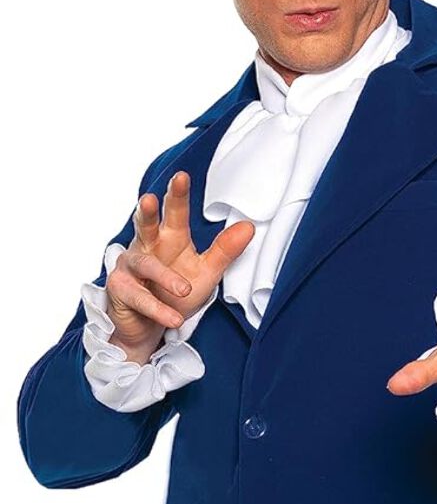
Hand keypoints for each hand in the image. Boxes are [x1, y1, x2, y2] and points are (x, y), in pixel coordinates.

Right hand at [106, 171, 254, 358]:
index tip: (182, 176)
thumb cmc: (173, 293)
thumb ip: (224, 251)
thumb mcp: (205, 272)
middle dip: (148, 211)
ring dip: (164, 277)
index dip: (177, 195)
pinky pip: (141, 299)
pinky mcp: (120, 290)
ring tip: (184, 288)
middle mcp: (146, 246)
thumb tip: (249, 227)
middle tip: (150, 198)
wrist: (148, 327)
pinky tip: (174, 319)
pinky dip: (159, 310)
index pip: (174, 213)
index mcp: (168, 238)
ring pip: (145, 265)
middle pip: (146, 224)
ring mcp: (130, 267)